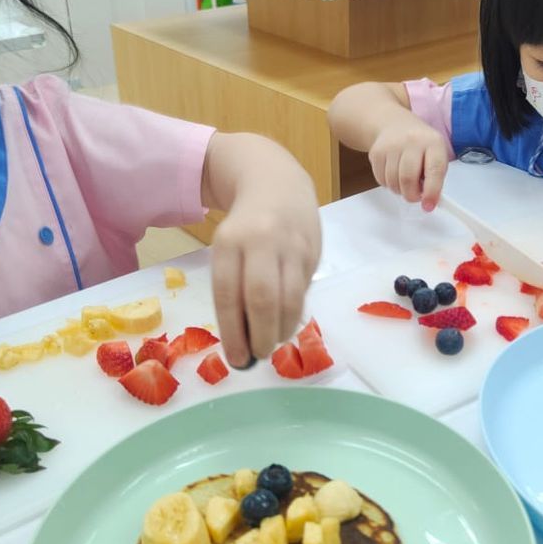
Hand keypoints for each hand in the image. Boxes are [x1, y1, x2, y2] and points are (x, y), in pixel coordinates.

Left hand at [210, 187, 320, 369]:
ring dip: (283, 328)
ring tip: (274, 341)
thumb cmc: (246, 228)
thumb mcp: (228, 248)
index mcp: (229, 241)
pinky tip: (288, 319)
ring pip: (290, 296)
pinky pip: (304, 288)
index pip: (228, 295)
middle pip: (262, 298)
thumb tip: (242, 341)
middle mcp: (261, 239)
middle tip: (258, 354)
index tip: (236, 359)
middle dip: (261, 335)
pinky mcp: (313, 247)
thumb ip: (234, 287)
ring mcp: (291, 242)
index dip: (233, 333)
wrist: (279, 184)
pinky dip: (296, 310)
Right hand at [366, 110, 447, 211]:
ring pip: (393, 182)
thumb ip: (435, 176)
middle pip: (408, 178)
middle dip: (412, 195)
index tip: (429, 206)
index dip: (432, 191)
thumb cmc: (420, 144)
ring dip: (400, 190)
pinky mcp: (376, 152)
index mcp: (433, 142)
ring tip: (406, 181)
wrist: (394, 123)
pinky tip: (394, 173)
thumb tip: (430, 201)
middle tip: (415, 196)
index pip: (434, 169)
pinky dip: (389, 184)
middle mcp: (412, 141)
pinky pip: (381, 180)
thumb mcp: (435, 153)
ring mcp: (392, 145)